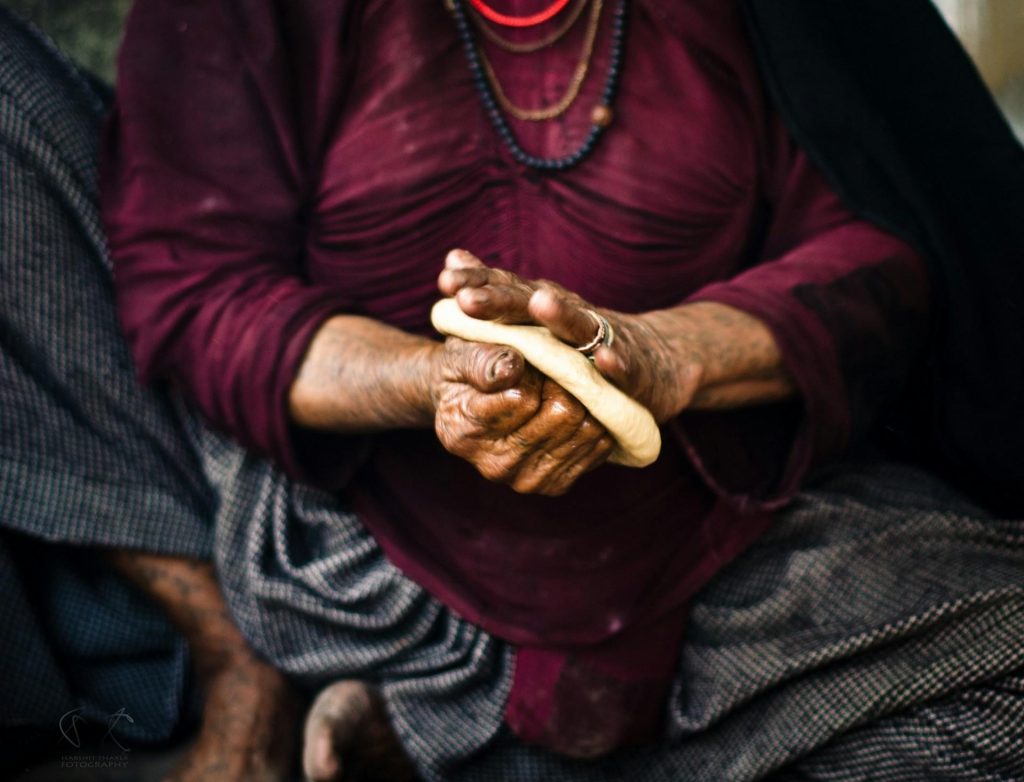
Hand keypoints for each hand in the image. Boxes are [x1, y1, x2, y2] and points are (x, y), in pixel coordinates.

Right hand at [430, 337, 615, 495]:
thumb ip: (482, 361)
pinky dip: (594, 419)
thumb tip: (510, 370)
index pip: (523, 398)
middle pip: (562, 414)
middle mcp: (493, 466)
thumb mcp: (461, 354)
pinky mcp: (555, 485)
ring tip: (557, 386)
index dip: (533, 371)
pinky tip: (571, 406)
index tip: (524, 360)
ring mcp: (526, 480)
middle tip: (549, 370)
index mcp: (463, 433)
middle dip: (563, 382)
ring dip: (581, 399)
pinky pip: (597, 446)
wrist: (467, 402)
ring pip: (585, 429)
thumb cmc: (465, 371)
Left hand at [438, 249, 706, 421]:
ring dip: (562, 315)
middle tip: (468, 300)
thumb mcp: (537, 315)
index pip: (507, 290)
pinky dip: (617, 362)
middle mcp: (571, 315)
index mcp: (543, 307)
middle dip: (502, 300)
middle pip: (533, 303)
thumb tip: (452, 258)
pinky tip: (606, 361)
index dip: (478, 284)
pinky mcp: (634, 368)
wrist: (658, 360)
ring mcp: (605, 339)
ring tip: (540, 306)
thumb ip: (497, 289)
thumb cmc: (584, 339)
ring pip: (581, 326)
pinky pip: (625, 365)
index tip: (444, 280)